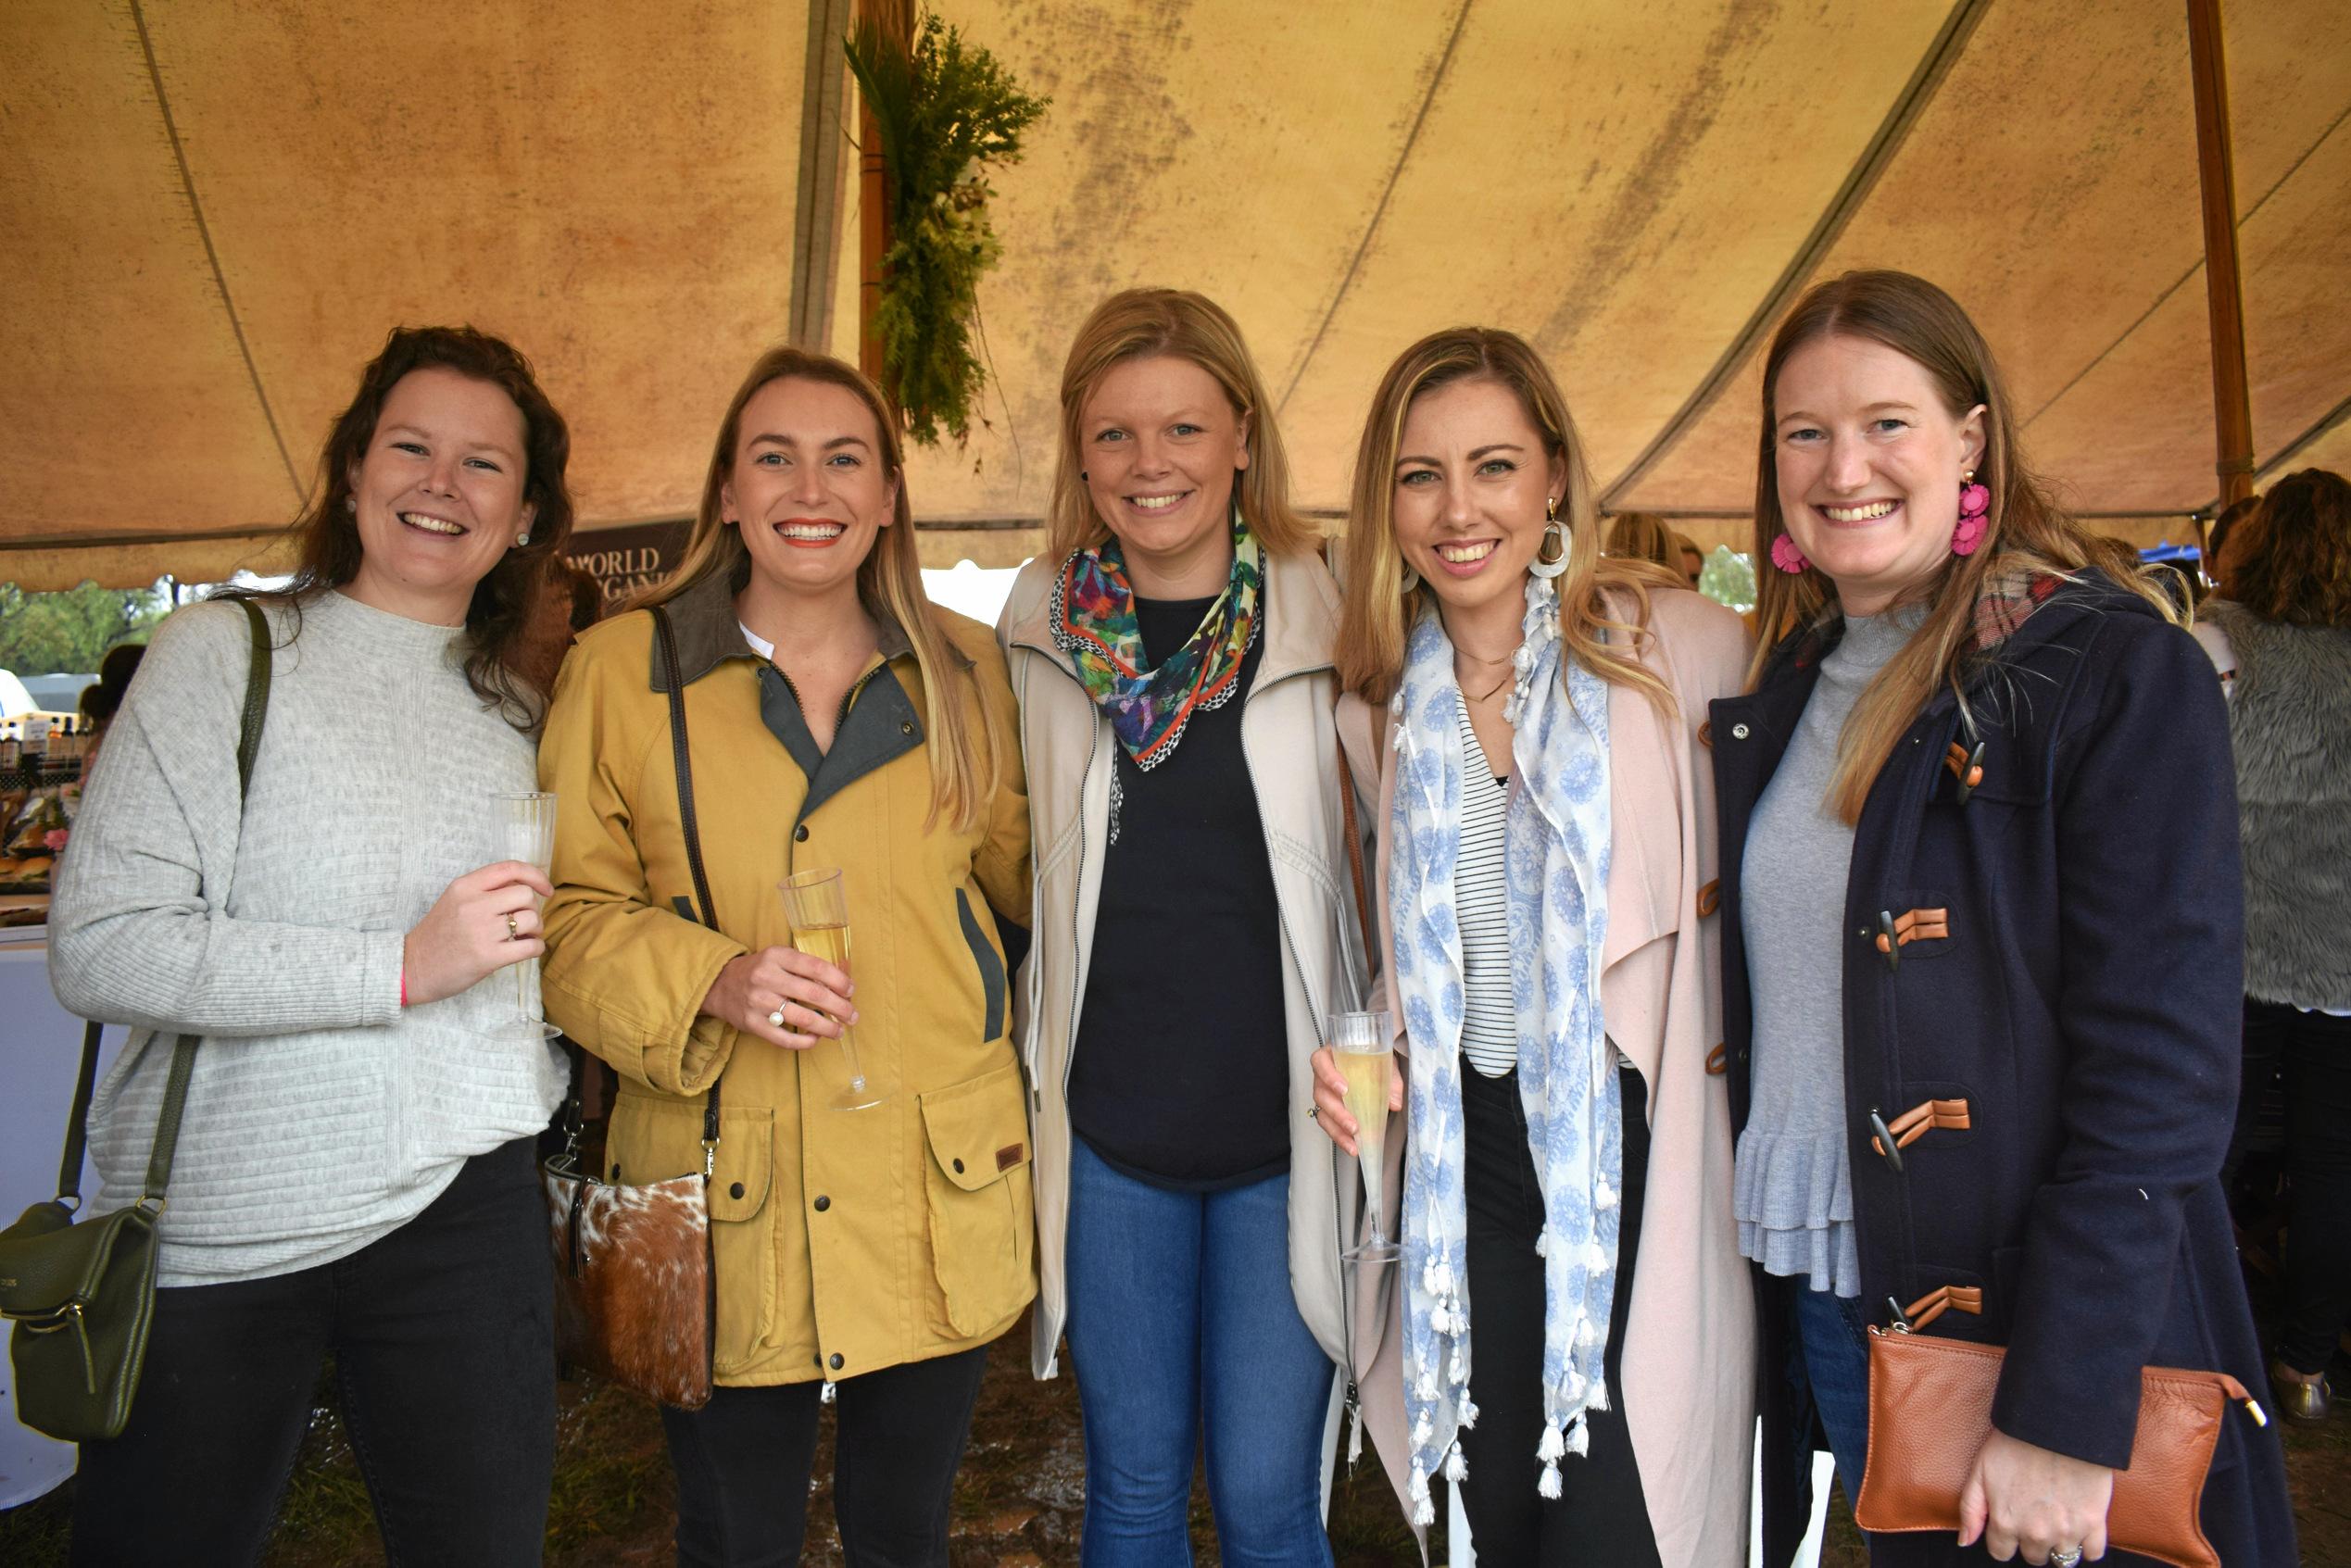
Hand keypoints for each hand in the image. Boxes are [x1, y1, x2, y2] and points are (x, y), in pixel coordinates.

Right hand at [402, 861, 553, 1006]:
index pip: (510, 868)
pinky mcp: (488, 957)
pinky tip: (527, 949)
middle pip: (525, 895)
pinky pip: (531, 946)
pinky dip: (536, 947)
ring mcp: (481, 931)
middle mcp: (473, 905)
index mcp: (465, 886)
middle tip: (524, 922)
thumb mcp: (455, 900)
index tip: (545, 889)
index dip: (535, 875)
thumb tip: (527, 887)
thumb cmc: (439, 934)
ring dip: (536, 929)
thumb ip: (485, 890)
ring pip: (531, 920)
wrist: (412, 967)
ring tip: (524, 936)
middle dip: (533, 909)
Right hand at [700, 946, 856, 1050]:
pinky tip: (815, 1039)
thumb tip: (845, 976)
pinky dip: (804, 1042)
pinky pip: (784, 1038)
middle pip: (814, 994)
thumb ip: (808, 966)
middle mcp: (766, 977)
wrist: (720, 986)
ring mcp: (758, 1002)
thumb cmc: (760, 971)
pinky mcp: (752, 1023)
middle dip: (840, 1007)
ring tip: (838, 1031)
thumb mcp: (780, 958)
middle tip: (852, 1016)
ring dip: (827, 1027)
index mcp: (777, 956)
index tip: (850, 990)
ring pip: (802, 1018)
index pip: (816, 967)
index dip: (839, 980)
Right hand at [1309, 1046, 1402, 1157]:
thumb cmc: (1372, 1056)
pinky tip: (1352, 1146)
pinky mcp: (1330, 1111)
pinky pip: (1330, 1125)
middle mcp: (1322, 1076)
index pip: (1320, 1063)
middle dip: (1337, 1113)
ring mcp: (1325, 1094)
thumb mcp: (1384, 1059)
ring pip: (1323, 1113)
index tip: (1344, 1089)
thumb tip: (1394, 1102)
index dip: (1328, 1076)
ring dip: (1337, 1130)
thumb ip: (1390, 1078)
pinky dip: (1341, 1137)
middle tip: (1353, 1125)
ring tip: (1353, 1143)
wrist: (1374, 1061)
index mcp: (1330, 1056)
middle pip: (1321, 1094)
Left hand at [1958, 1428, 2113, 1562]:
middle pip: (2032, 1556)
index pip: (2001, 1552)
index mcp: (2006, 1523)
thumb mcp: (1979, 1471)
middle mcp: (2036, 1534)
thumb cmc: (2014, 1443)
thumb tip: (1964, 1542)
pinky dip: (2088, 1545)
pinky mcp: (2093, 1523)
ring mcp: (2066, 1531)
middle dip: (2030, 1540)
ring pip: (2062, 1558)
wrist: (2056, 1425)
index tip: (2010, 1522)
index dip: (2003, 1538)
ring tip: (2056, 1519)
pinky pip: (2093, 1552)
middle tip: (2034, 1516)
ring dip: (2058, 1543)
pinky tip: (2079, 1526)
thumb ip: (1970, 1510)